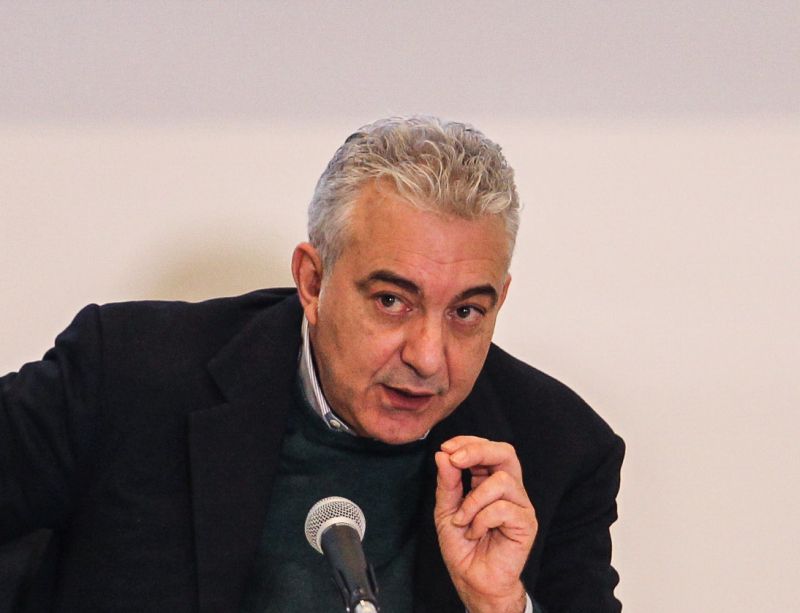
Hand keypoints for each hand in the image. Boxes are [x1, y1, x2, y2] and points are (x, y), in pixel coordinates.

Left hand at [434, 436, 536, 612]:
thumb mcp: (445, 510)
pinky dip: (481, 519)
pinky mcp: (526, 523)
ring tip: (462, 519)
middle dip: (478, 450)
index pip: (487, 449)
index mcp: (490, 481)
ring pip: (502, 480)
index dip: (468, 442)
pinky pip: (503, 508)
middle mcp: (509, 489)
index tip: (446, 448)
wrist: (472, 579)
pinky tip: (475, 532)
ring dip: (474, 499)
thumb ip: (447, 483)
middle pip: (506, 452)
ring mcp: (520, 505)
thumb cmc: (462, 546)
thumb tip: (443, 454)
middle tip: (456, 459)